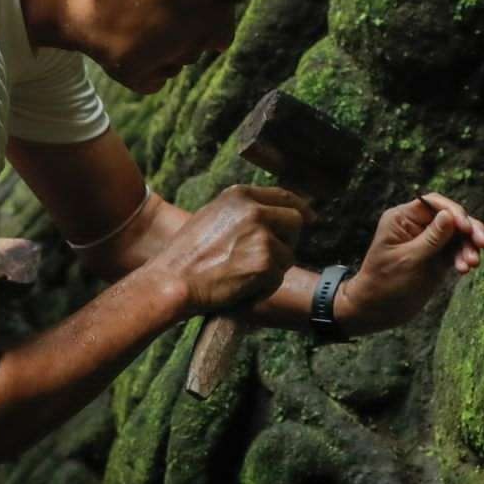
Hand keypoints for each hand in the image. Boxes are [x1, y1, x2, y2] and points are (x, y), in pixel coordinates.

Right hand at [153, 185, 311, 316]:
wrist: (173, 281)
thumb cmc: (186, 255)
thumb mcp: (212, 216)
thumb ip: (242, 211)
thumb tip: (272, 212)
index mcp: (239, 195)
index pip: (283, 195)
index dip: (300, 207)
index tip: (310, 217)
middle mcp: (254, 210)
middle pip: (295, 221)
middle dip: (287, 241)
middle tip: (268, 258)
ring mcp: (262, 236)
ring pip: (288, 254)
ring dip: (273, 269)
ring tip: (241, 275)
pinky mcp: (266, 263)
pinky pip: (278, 278)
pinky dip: (264, 288)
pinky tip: (240, 287)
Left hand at [337, 192, 483, 334]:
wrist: (378, 310)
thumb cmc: (385, 283)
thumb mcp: (408, 261)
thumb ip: (431, 239)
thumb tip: (449, 216)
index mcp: (402, 219)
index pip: (433, 204)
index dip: (454, 212)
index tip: (467, 228)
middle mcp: (417, 226)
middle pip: (450, 218)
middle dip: (469, 230)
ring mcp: (429, 242)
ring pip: (458, 236)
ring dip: (469, 247)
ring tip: (472, 264)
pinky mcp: (437, 258)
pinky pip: (456, 251)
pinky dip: (464, 258)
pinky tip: (465, 269)